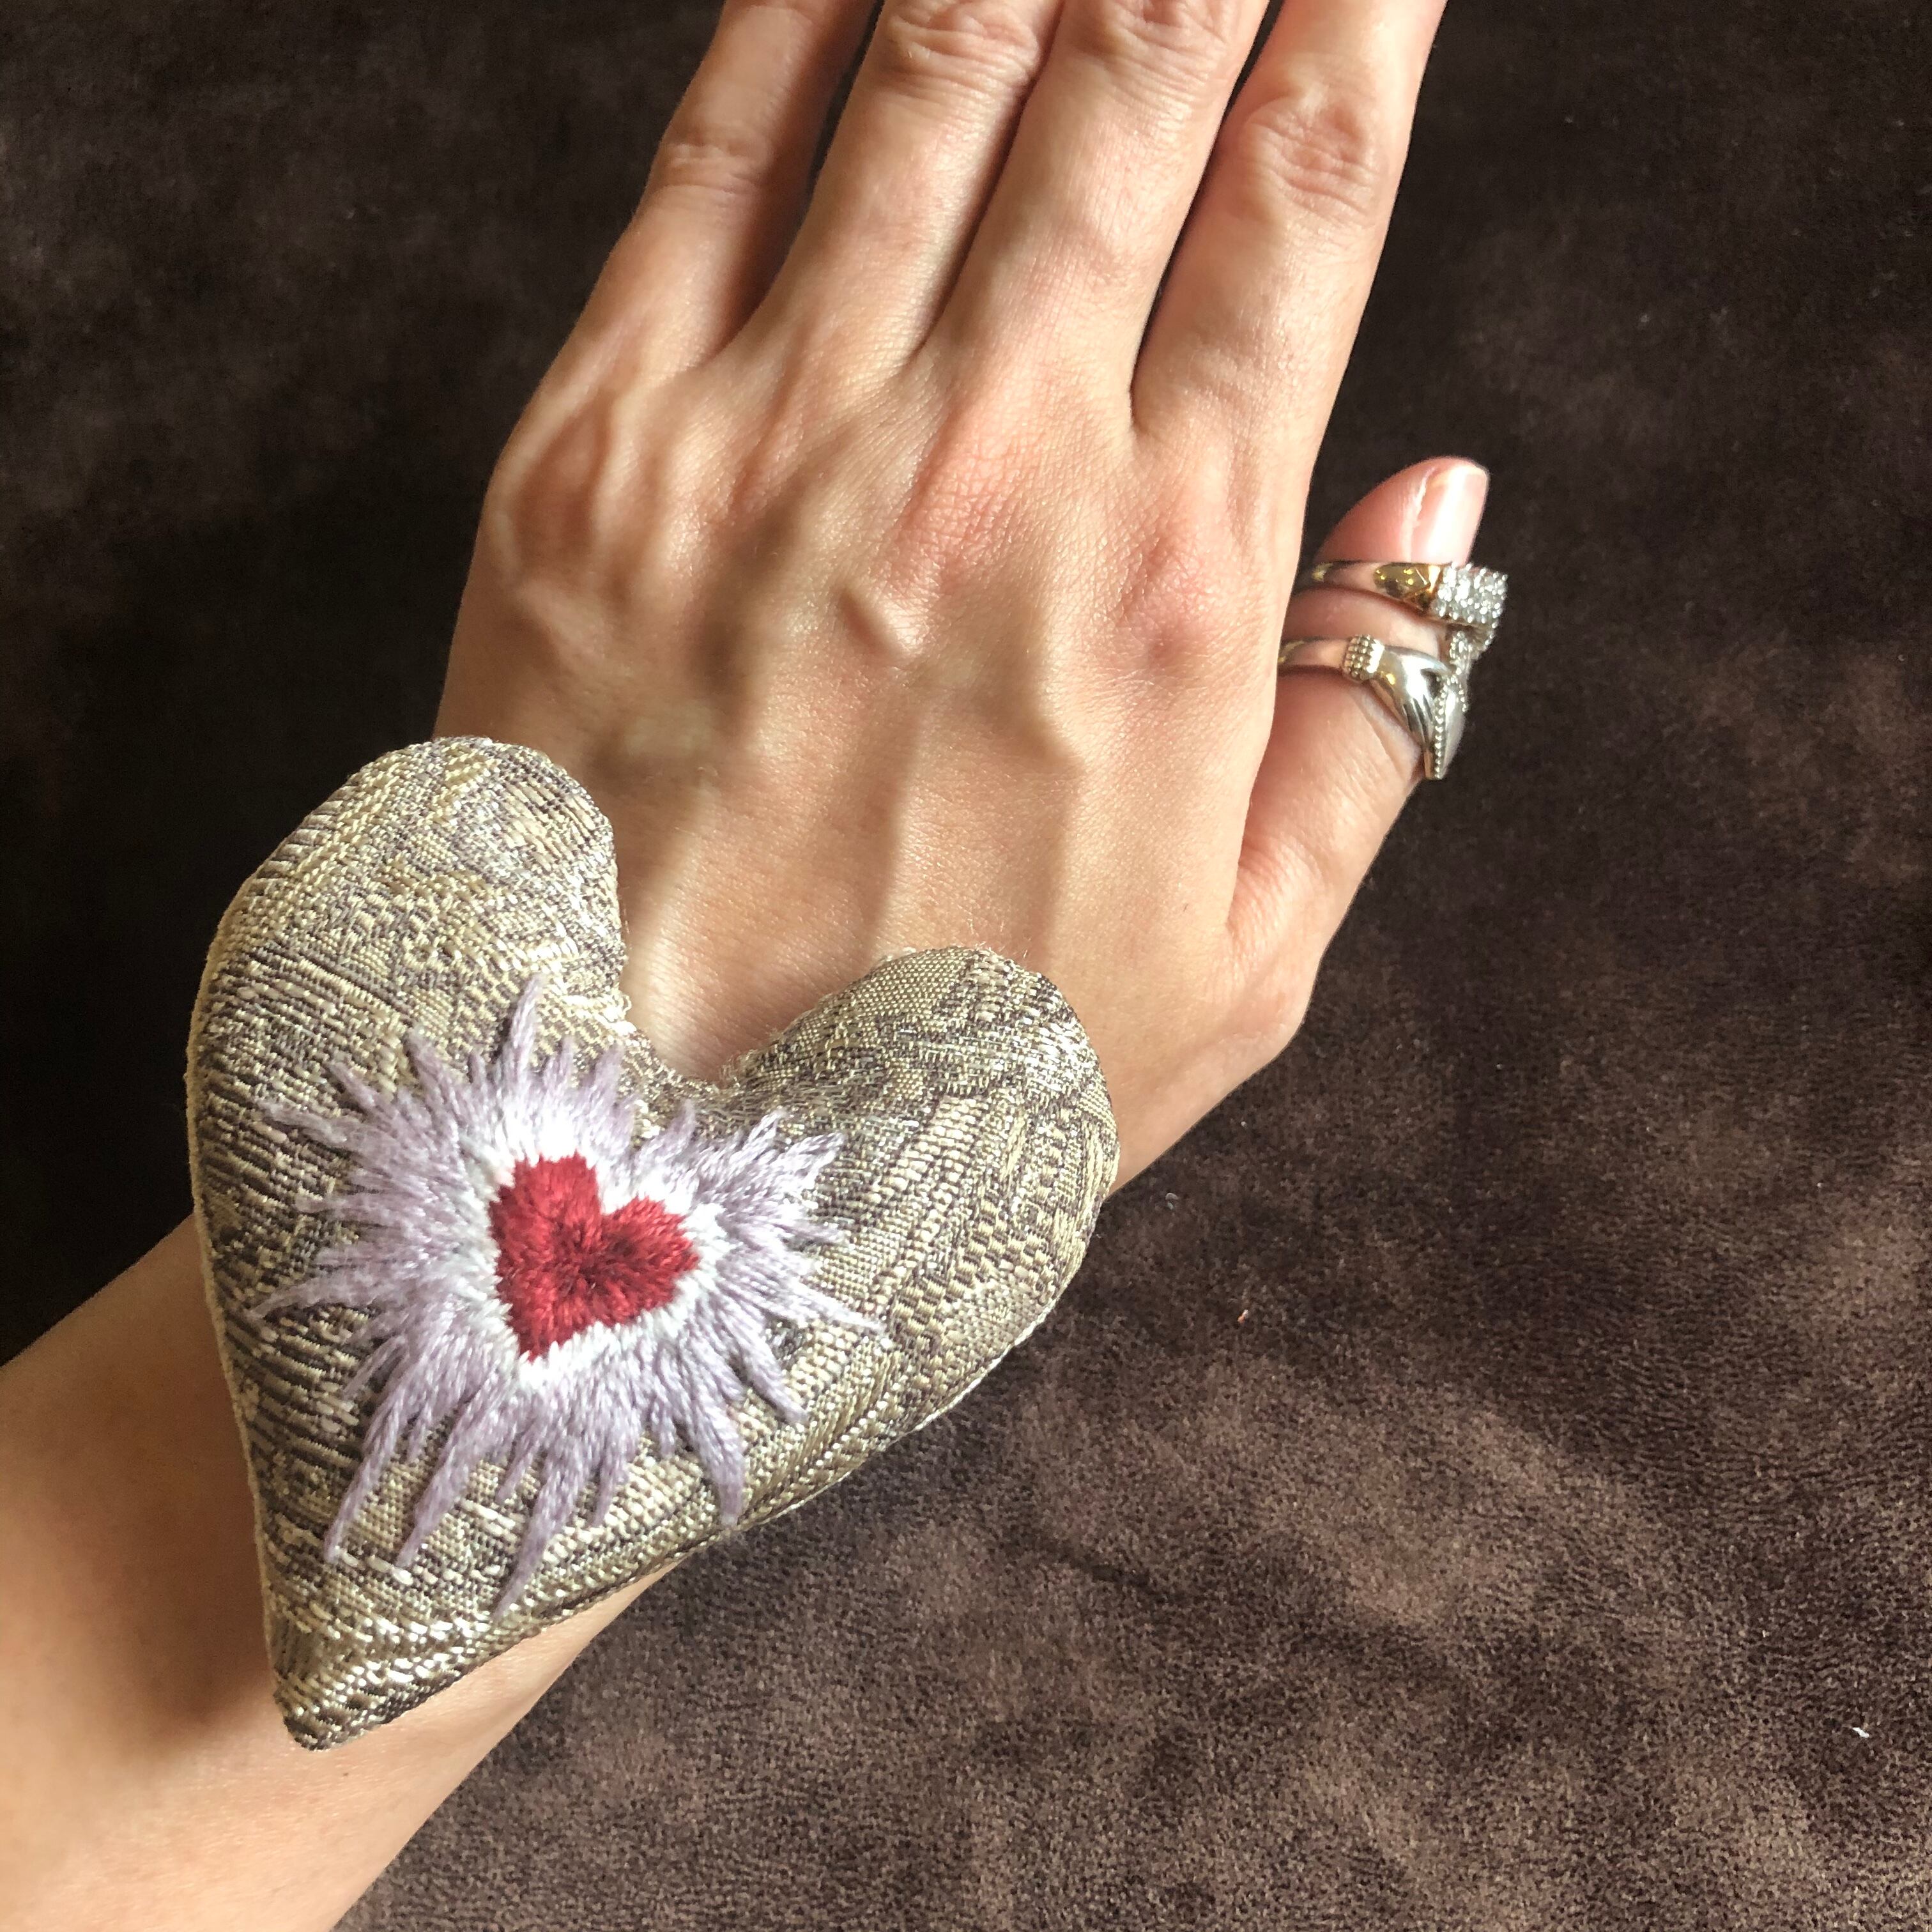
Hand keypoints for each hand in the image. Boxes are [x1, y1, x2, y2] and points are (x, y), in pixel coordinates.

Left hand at [437, 0, 1484, 1184]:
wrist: (635, 1155)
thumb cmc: (952, 1080)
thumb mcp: (1239, 966)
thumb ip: (1363, 725)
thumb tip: (1442, 493)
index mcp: (1172, 589)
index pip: (1306, 204)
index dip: (1364, 15)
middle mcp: (990, 473)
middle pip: (1139, 83)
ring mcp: (779, 445)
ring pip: (938, 73)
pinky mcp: (599, 452)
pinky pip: (713, 157)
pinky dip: (802, 8)